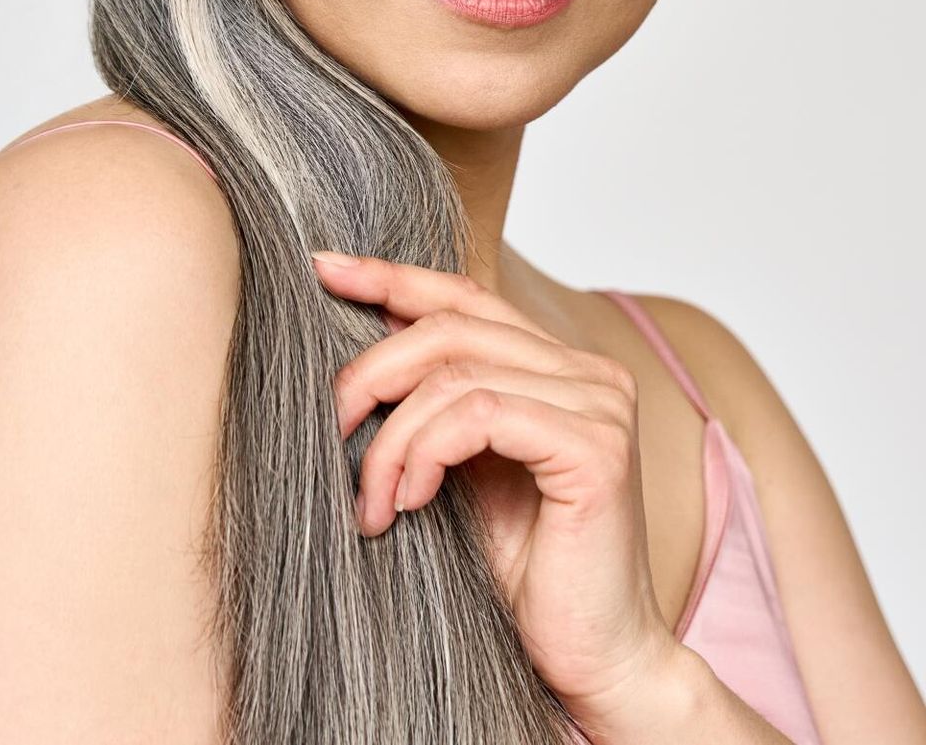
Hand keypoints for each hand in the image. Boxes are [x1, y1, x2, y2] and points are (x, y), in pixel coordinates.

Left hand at [309, 251, 688, 724]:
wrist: (593, 655)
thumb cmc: (528, 575)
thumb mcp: (462, 472)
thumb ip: (437, 407)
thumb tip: (363, 345)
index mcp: (563, 369)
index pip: (469, 297)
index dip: (392, 277)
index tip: (324, 270)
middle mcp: (591, 374)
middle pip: (453, 326)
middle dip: (372, 372)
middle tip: (331, 430)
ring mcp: (601, 406)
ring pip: (457, 372)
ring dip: (391, 438)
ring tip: (375, 500)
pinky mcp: (595, 449)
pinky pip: (481, 415)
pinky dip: (426, 452)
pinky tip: (411, 502)